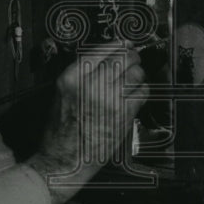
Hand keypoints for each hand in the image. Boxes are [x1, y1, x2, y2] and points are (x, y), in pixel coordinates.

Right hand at [30, 42, 146, 203]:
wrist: (63, 160)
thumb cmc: (61, 130)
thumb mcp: (62, 94)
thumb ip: (81, 74)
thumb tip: (106, 58)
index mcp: (72, 78)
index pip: (101, 50)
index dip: (117, 45)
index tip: (125, 43)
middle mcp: (90, 86)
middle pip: (122, 58)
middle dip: (132, 56)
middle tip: (134, 59)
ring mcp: (109, 100)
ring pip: (135, 73)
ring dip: (138, 73)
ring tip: (135, 78)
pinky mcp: (123, 115)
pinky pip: (142, 92)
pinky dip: (143, 90)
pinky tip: (137, 94)